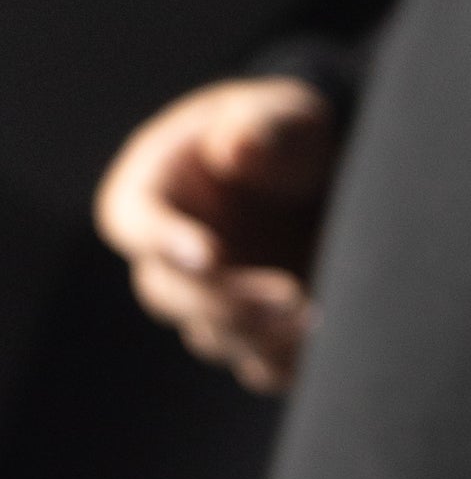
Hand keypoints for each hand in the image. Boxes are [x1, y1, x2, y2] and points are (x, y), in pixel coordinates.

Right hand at [94, 76, 343, 395]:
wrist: (322, 177)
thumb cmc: (284, 132)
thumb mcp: (278, 112)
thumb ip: (259, 125)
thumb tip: (236, 150)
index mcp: (152, 190)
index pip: (134, 223)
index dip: (164, 242)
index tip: (210, 255)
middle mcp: (170, 255)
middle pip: (170, 295)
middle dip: (227, 302)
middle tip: (291, 295)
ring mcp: (210, 299)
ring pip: (212, 337)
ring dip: (262, 338)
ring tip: (321, 318)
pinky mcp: (255, 332)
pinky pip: (259, 366)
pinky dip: (290, 364)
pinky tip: (328, 349)